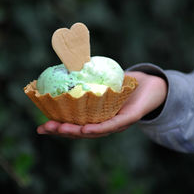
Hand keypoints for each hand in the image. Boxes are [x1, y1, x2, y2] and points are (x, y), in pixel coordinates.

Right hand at [37, 71, 167, 138]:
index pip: (76, 124)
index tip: (41, 126)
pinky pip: (112, 125)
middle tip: (44, 128)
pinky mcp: (129, 119)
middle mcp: (106, 124)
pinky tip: (85, 129)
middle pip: (81, 131)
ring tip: (60, 128)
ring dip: (76, 131)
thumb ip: (87, 76)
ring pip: (94, 131)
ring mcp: (117, 123)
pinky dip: (98, 128)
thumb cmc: (125, 83)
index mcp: (97, 117)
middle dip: (62, 131)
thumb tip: (67, 62)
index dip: (58, 126)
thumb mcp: (103, 79)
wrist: (152, 85)